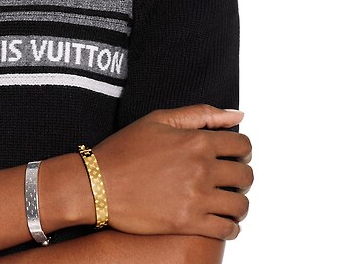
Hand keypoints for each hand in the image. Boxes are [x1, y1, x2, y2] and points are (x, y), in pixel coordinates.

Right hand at [93, 105, 252, 239]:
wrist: (97, 183)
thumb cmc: (126, 149)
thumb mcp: (162, 119)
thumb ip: (202, 114)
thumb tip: (238, 115)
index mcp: (198, 141)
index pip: (243, 146)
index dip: (243, 150)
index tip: (236, 156)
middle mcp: (202, 169)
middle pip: (246, 175)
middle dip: (242, 176)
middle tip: (230, 179)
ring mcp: (196, 197)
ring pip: (240, 205)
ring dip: (238, 203)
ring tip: (227, 201)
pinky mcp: (187, 223)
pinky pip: (226, 229)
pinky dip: (231, 227)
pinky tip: (222, 221)